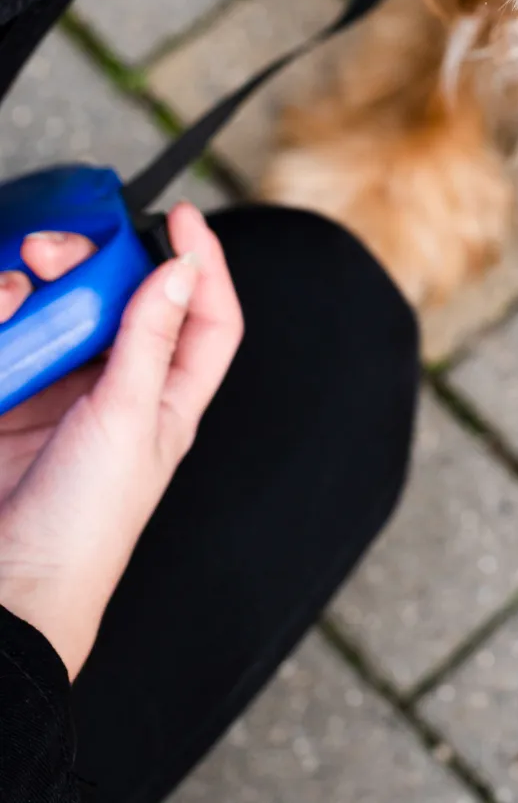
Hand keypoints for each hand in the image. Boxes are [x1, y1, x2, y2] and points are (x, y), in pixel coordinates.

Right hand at [0, 204, 242, 677]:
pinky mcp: (8, 396)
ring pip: (56, 309)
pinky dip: (1, 317)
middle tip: (56, 251)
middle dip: (89, 262)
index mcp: (169, 397)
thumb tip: (181, 269)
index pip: (207, 317)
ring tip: (14, 290)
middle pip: (117, 298)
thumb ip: (150, 341)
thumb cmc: (82, 529)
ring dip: (34, 287)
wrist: (6, 590)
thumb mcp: (127, 422)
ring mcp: (57, 391)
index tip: (181, 217)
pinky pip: (9, 337)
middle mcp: (117, 387)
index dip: (203, 263)